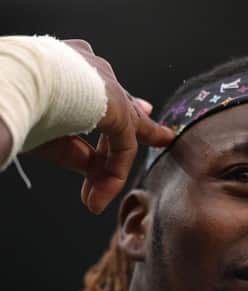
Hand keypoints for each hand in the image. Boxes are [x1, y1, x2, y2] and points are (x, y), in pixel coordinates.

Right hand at [27, 39, 174, 213]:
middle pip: (123, 103)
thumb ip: (73, 150)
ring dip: (115, 167)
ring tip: (111, 191)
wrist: (10, 81)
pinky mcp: (117, 107)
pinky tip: (100, 196)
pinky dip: (113, 174)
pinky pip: (123, 146)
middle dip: (141, 121)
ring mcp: (107, 84)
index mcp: (70, 65)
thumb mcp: (44, 129)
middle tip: (161, 135)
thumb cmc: (12, 99)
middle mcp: (92, 70)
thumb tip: (95, 172)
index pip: (98, 91)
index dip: (112, 110)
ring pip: (125, 128)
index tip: (125, 120)